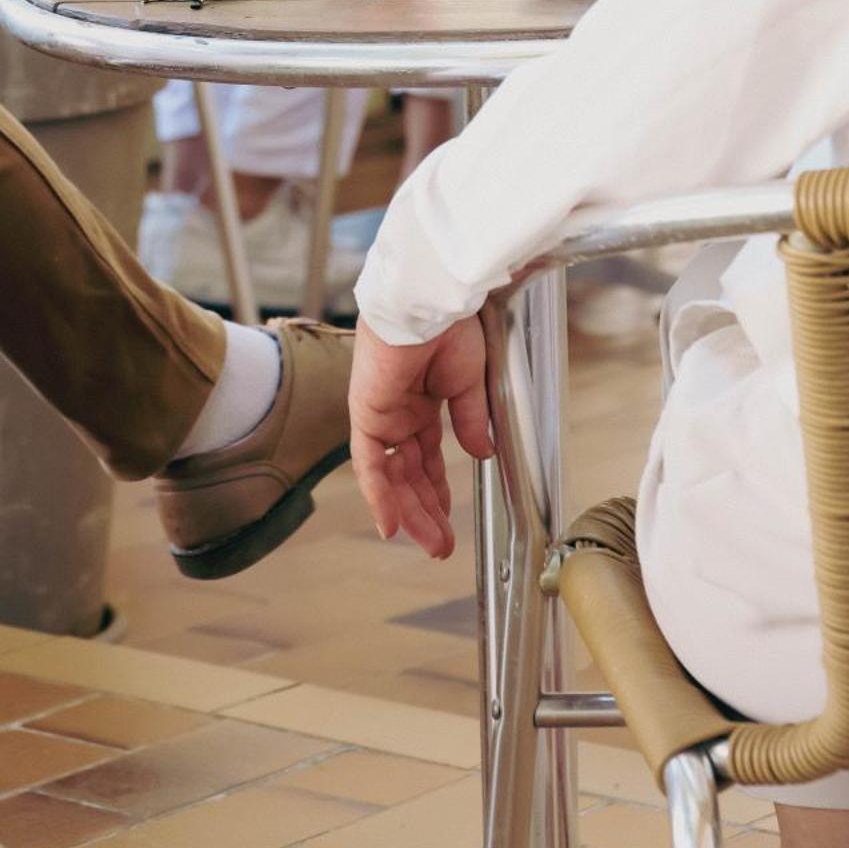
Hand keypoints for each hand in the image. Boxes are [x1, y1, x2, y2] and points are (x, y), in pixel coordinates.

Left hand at [350, 314, 493, 558]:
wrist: (430, 302)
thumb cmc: (451, 326)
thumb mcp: (469, 382)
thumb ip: (470, 420)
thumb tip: (481, 454)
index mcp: (422, 400)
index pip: (427, 455)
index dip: (437, 488)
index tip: (449, 518)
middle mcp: (398, 410)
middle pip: (408, 472)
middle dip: (425, 509)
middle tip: (441, 544)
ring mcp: (381, 413)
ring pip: (391, 475)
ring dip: (409, 511)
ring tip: (432, 544)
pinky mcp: (367, 412)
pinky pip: (369, 463)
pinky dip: (379, 495)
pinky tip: (391, 526)